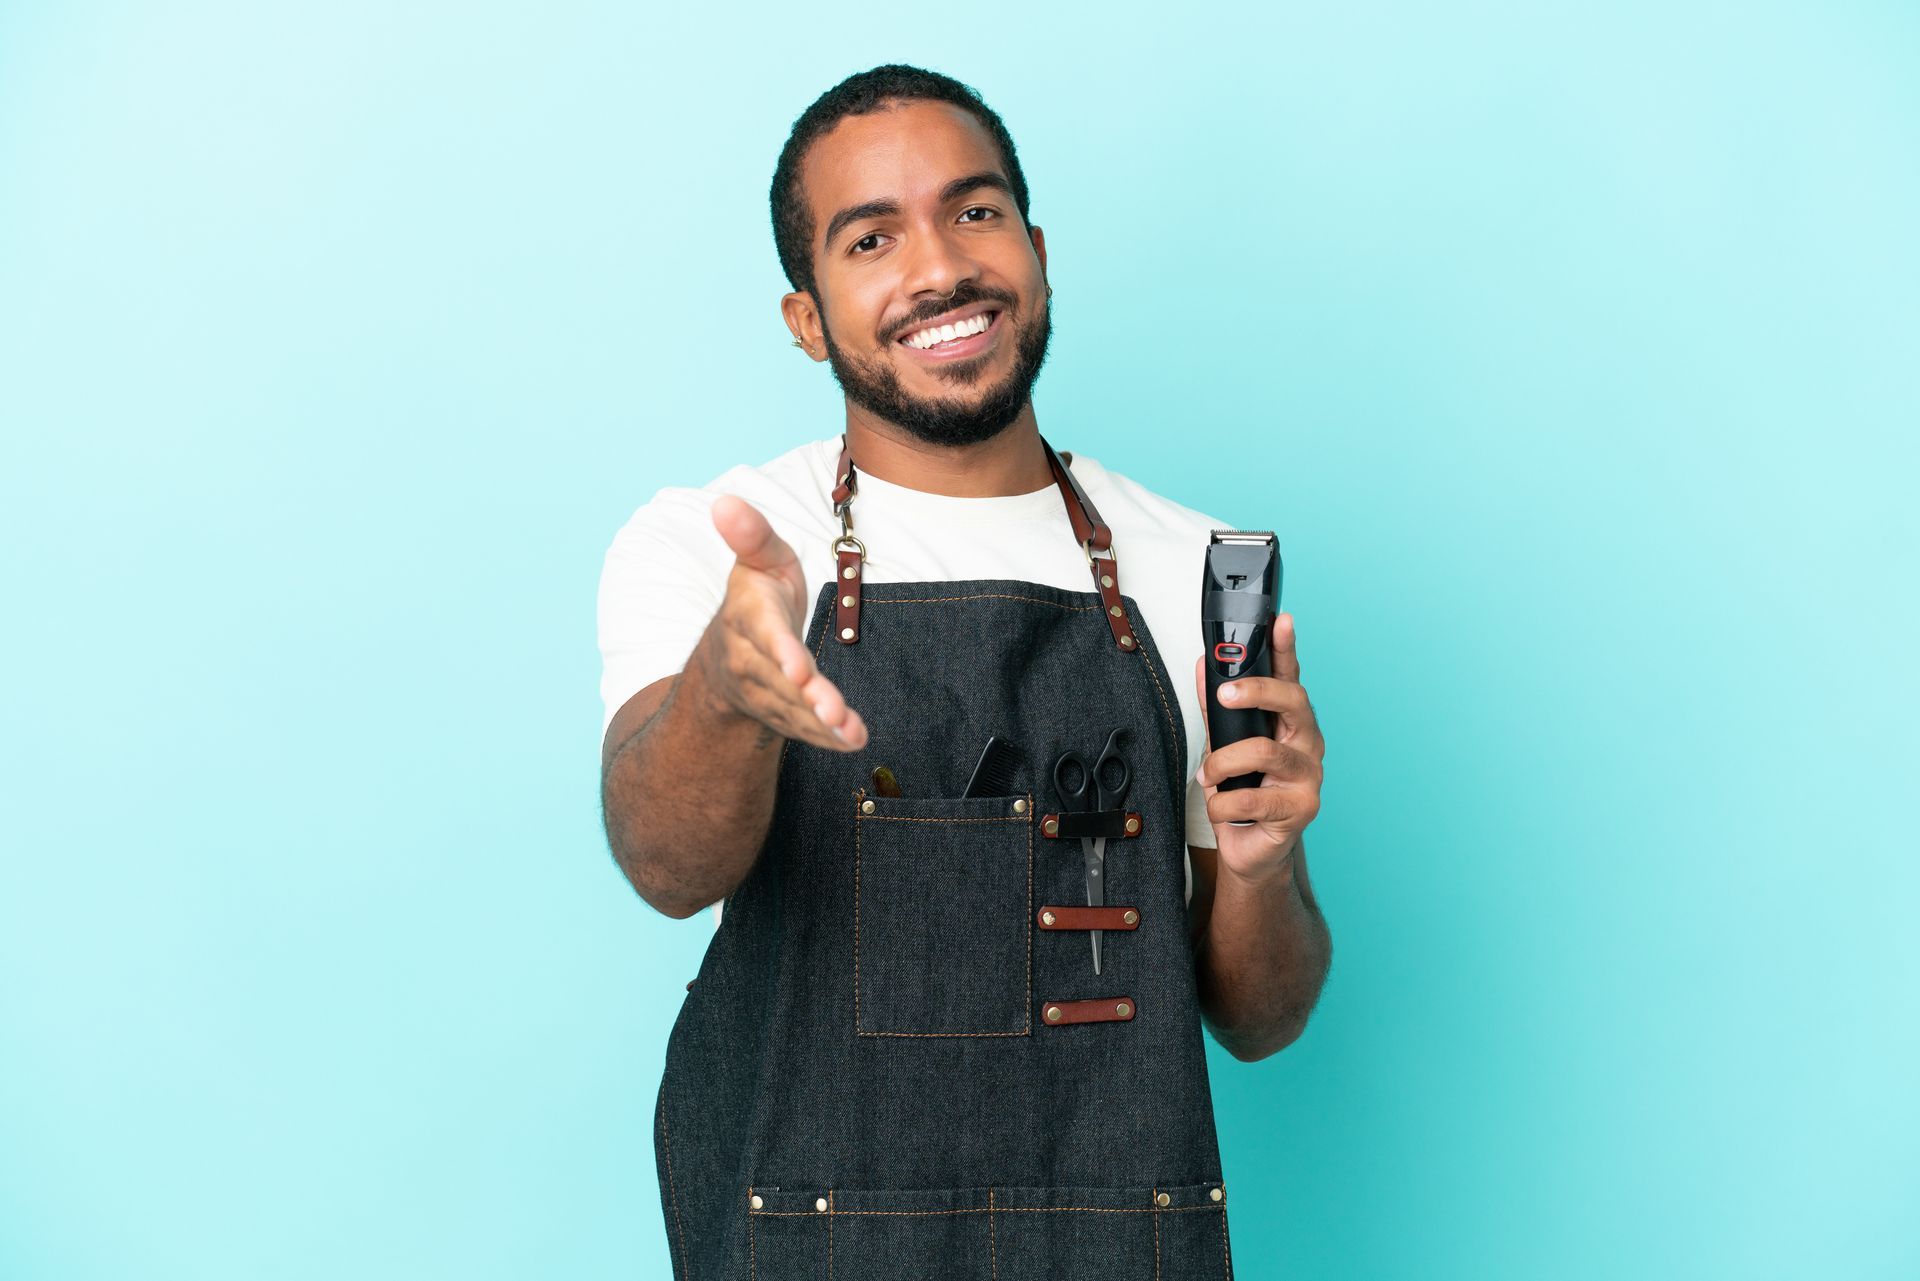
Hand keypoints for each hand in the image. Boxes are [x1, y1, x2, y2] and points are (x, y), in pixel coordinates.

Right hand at [695, 494, 868, 752]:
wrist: (726, 655)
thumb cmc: (756, 597)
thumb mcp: (758, 560)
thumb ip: (751, 535)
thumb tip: (726, 502)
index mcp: (747, 617)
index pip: (764, 635)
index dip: (780, 651)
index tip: (798, 668)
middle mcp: (748, 660)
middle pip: (780, 681)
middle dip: (807, 697)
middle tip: (833, 711)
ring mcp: (761, 693)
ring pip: (792, 711)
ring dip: (822, 724)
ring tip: (851, 732)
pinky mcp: (777, 715)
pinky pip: (801, 730)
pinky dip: (827, 738)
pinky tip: (853, 740)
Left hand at [1192, 612, 1322, 882]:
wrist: (1252, 851)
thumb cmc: (1244, 794)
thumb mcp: (1225, 745)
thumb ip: (1217, 708)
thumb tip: (1206, 665)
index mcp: (1290, 724)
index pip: (1291, 677)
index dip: (1287, 648)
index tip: (1281, 620)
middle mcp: (1307, 745)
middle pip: (1293, 702)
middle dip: (1256, 691)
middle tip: (1225, 696)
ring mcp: (1308, 777)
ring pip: (1265, 752)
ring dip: (1224, 763)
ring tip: (1211, 776)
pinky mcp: (1301, 810)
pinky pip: (1252, 798)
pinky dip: (1224, 804)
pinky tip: (1222, 808)